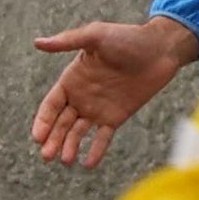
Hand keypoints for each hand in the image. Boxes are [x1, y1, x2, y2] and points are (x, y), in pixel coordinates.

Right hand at [27, 15, 198, 166]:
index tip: (37, 137)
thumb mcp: (96, 35)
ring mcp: (98, 108)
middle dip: (53, 140)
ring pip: (78, 133)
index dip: (43, 121)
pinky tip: (88, 164)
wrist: (160, 48)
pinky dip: (95, 150)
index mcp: (71, 80)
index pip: (50, 105)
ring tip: (66, 161)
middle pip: (61, 123)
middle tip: (47, 156)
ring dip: (70, 147)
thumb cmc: (127, 37)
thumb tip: (38, 42)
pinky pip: (102, 137)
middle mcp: (81, 97)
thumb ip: (67, 41)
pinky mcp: (116, 117)